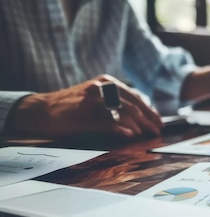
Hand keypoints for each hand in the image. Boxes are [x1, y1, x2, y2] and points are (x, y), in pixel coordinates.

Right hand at [10, 75, 161, 137]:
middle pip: (133, 104)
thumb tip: (142, 113)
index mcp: (107, 82)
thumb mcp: (97, 98)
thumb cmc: (73, 106)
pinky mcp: (84, 113)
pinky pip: (107, 121)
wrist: (43, 110)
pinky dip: (121, 128)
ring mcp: (93, 99)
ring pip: (123, 111)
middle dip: (148, 119)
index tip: (159, 122)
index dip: (149, 110)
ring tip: (147, 134)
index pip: (135, 97)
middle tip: (158, 130)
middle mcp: (102, 87)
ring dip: (139, 124)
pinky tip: (130, 134)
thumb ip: (116, 101)